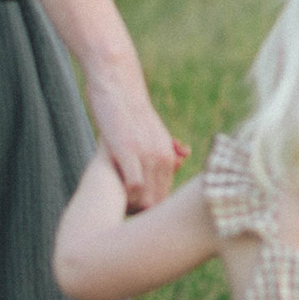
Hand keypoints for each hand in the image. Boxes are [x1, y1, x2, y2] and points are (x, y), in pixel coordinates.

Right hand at [87, 69, 185, 211]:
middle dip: (141, 213)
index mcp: (169, 157)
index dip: (150, 211)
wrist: (118, 86)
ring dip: (132, 207)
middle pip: (158, 203)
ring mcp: (147, 154)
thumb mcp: (155, 132)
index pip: (166, 199)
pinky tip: (113, 192)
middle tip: (122, 212)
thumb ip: (169, 148)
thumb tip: (185, 155)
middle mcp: (163, 157)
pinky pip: (135, 184)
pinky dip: (125, 195)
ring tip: (116, 205)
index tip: (134, 213)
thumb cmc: (130, 112)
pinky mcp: (129, 149)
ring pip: (148, 198)